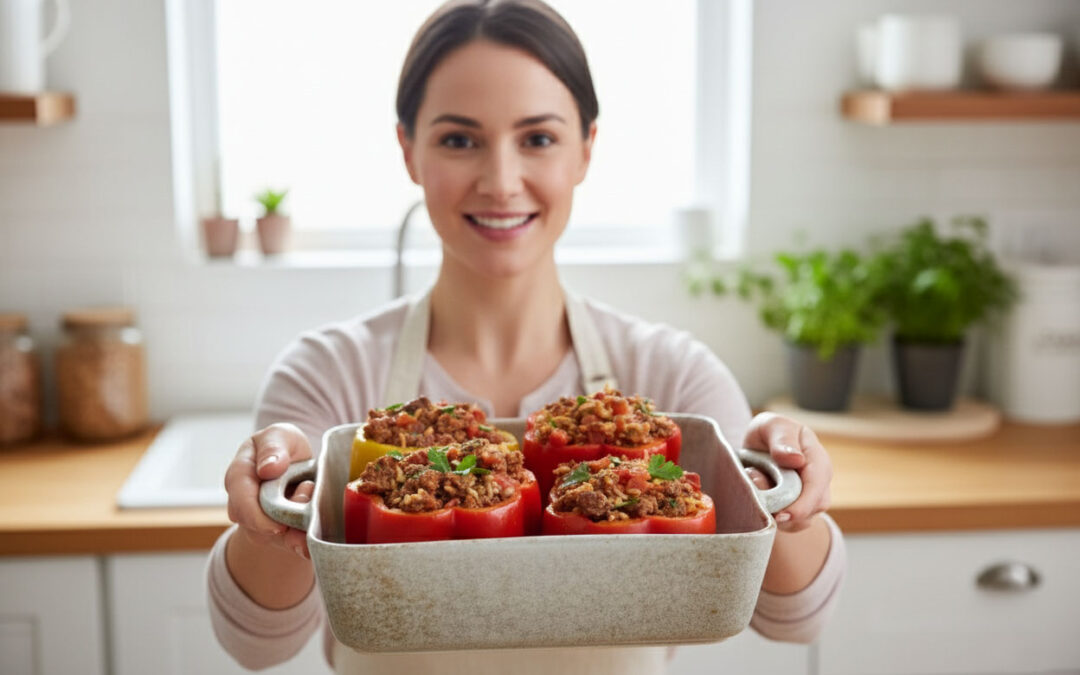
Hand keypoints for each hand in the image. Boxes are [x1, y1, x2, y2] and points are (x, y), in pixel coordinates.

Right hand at [224, 422, 314, 558]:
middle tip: (308, 496)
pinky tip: (313, 545)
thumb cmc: (283, 448)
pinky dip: (302, 546)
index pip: (239, 501)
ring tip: (313, 509)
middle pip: (255, 526)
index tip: (276, 525)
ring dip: (296, 532)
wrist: (297, 465)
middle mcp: (244, 504)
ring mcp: (260, 522)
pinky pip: (289, 546)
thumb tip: (268, 469)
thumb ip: (273, 447)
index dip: (256, 516)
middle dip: (283, 523)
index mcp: (240, 476)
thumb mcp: (280, 435)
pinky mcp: (280, 535)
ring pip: (273, 539)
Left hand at [742, 412, 831, 532]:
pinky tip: (760, 501)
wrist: (761, 445)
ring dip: (775, 513)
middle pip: (812, 509)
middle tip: (755, 489)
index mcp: (817, 459)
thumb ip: (782, 439)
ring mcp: (810, 499)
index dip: (802, 504)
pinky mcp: (798, 512)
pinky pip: (789, 526)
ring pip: (800, 521)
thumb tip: (796, 459)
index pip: (817, 485)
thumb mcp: (772, 425)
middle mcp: (819, 482)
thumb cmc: (770, 432)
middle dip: (784, 510)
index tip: (782, 515)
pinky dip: (772, 519)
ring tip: (755, 484)